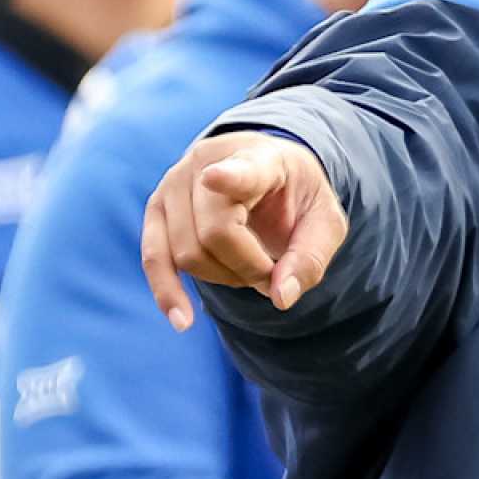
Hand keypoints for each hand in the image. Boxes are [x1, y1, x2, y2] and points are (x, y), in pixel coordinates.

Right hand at [141, 130, 348, 331]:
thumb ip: (310, 258)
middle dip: (247, 268)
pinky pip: (154, 258)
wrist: (268, 174)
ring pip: (187, 252)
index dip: (228, 177)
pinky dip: (167, 291)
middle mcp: (208, 163)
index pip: (241, 170)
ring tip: (250, 267)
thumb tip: (280, 298)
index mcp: (258, 158)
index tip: (215, 178)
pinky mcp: (157, 208)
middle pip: (214, 233)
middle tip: (273, 272)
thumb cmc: (297, 198)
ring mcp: (175, 183)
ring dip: (223, 277)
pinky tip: (183, 321)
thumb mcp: (325, 223)